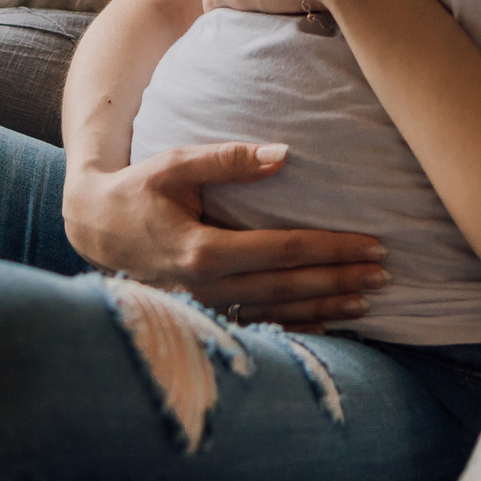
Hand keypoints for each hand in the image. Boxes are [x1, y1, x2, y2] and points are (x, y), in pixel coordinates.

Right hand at [61, 141, 386, 326]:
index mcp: (202, 250)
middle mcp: (206, 286)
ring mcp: (204, 307)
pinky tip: (328, 324)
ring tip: (367, 299)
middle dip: (339, 280)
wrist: (96, 228)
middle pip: (287, 287)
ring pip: (277, 313)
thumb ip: (228, 159)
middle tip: (384, 273)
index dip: (331, 249)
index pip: (283, 252)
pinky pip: (258, 325)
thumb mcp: (176, 163)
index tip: (371, 244)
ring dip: (325, 306)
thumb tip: (283, 154)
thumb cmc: (140, 189)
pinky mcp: (204, 314)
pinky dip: (295, 326)